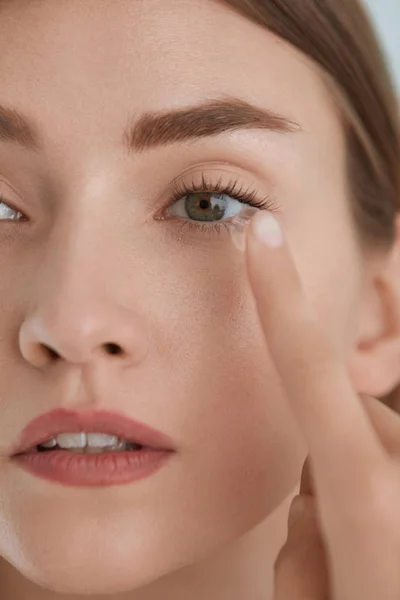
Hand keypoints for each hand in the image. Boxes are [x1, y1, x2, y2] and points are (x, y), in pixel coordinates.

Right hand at [244, 212, 399, 599]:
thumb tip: (321, 492)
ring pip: (378, 441)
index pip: (308, 368)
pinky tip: (394, 538)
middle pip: (347, 418)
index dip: (277, 296)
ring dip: (367, 484)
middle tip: (349, 543)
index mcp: (366, 496)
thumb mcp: (311, 598)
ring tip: (380, 559)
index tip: (262, 235)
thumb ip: (307, 535)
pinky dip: (389, 481)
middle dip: (335, 459)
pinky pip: (395, 449)